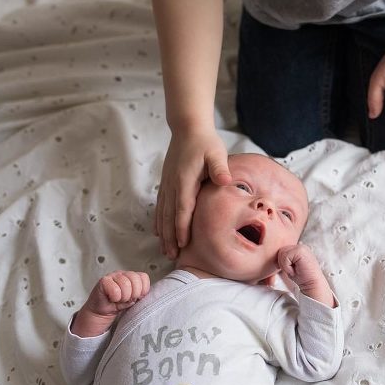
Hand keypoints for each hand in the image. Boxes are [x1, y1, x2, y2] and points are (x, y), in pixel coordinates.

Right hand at [72, 271, 150, 336]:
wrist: (101, 312)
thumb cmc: (118, 305)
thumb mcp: (133, 300)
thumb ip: (140, 294)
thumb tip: (143, 294)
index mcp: (132, 276)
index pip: (144, 277)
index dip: (142, 290)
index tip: (137, 297)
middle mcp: (123, 273)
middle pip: (136, 279)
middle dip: (133, 294)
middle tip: (127, 299)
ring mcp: (113, 275)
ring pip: (126, 284)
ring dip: (124, 297)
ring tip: (119, 300)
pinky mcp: (104, 281)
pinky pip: (115, 289)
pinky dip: (115, 297)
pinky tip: (112, 299)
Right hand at [156, 128, 230, 258]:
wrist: (188, 128)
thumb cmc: (205, 141)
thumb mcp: (216, 153)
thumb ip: (219, 167)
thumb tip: (226, 180)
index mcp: (185, 180)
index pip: (183, 208)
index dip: (182, 227)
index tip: (183, 244)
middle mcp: (172, 185)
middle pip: (169, 216)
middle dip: (171, 237)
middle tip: (173, 256)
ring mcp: (167, 184)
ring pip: (162, 213)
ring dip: (163, 232)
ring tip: (165, 250)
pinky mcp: (167, 182)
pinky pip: (160, 205)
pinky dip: (159, 220)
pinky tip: (159, 231)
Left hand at [276, 244, 334, 306]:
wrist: (312, 284)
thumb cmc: (301, 277)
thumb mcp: (290, 266)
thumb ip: (284, 259)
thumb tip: (273, 256)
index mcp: (298, 248)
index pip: (281, 251)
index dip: (282, 262)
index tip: (291, 270)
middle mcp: (300, 246)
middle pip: (280, 251)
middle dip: (283, 263)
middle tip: (292, 270)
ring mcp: (301, 247)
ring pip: (282, 253)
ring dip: (285, 265)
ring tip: (294, 270)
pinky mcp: (301, 251)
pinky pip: (285, 257)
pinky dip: (287, 266)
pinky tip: (295, 270)